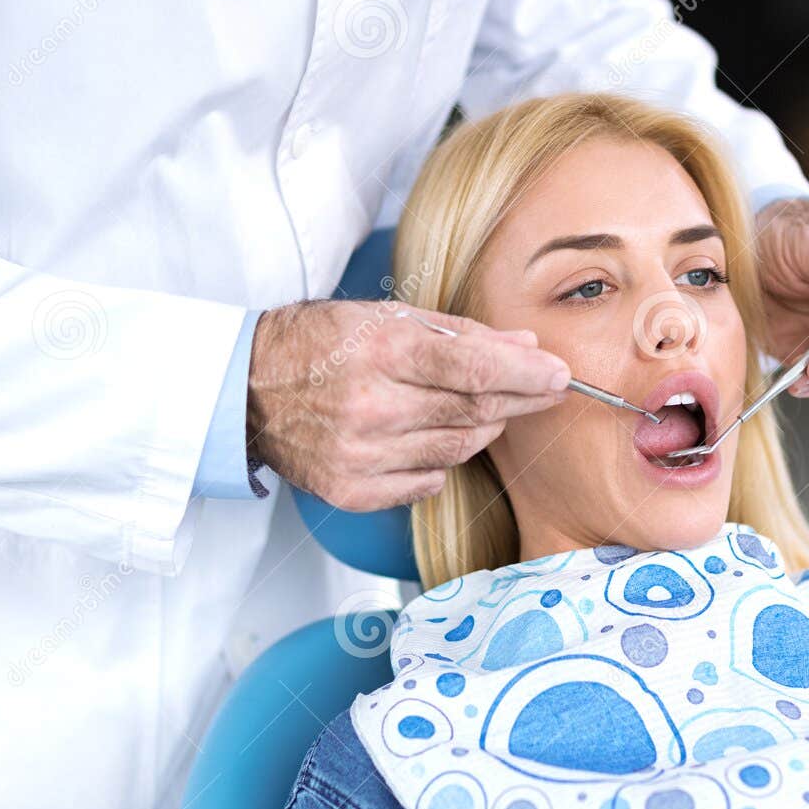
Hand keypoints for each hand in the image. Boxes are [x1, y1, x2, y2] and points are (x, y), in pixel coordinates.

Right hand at [246, 301, 569, 509]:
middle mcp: (371, 406)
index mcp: (381, 350)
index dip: (528, 374)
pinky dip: (440, 462)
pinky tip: (428, 438)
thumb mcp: (387, 317)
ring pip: (457, 450)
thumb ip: (460, 334)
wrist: (248, 390)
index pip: (476, 368)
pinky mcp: (351, 490)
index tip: (561, 375)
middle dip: (518, 399)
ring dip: (480, 428)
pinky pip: (426, 483)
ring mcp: (360, 454)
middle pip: (474, 411)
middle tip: (542, 388)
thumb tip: (527, 348)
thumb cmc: (322, 344)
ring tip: (481, 406)